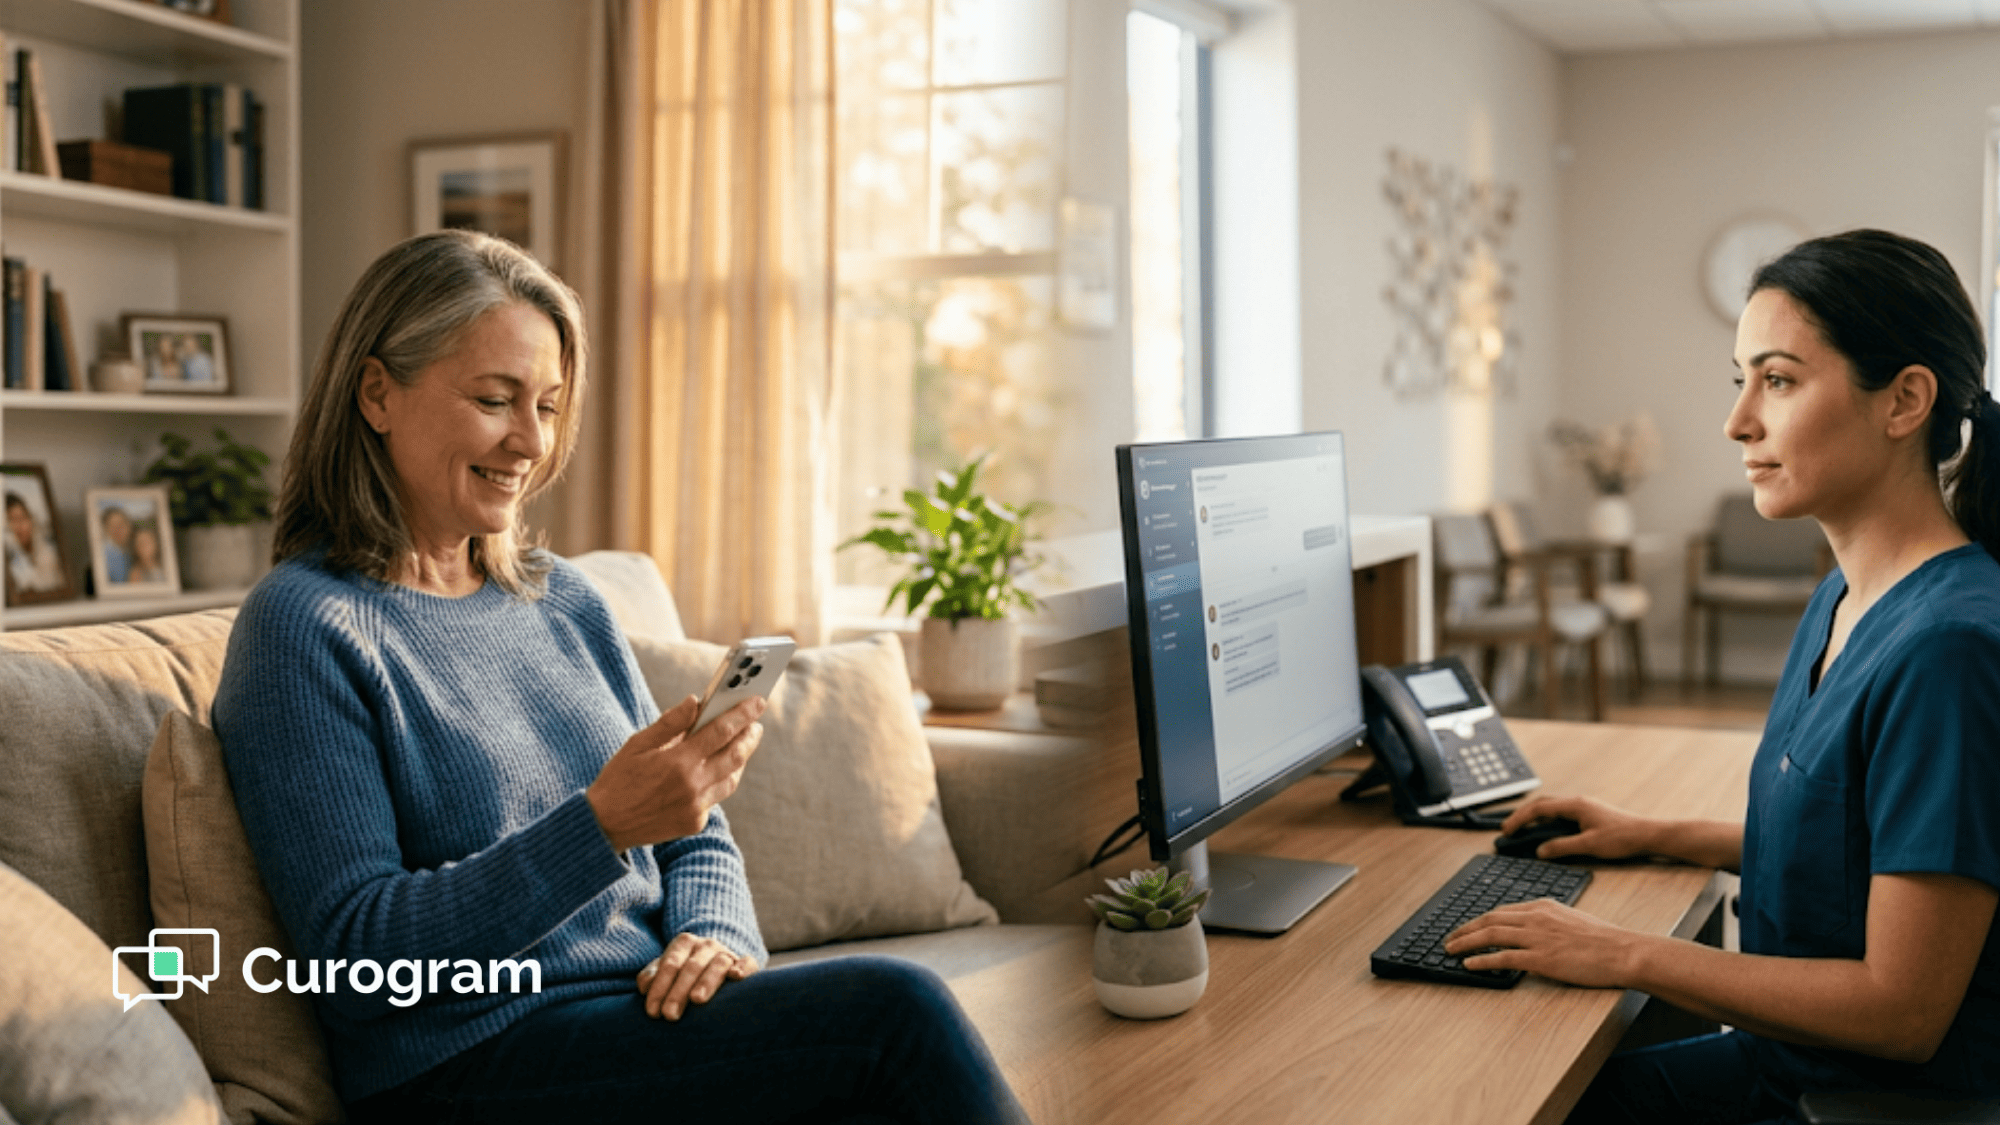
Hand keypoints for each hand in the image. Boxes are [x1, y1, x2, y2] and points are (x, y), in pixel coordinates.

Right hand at [587, 694, 764, 851]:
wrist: (605, 826)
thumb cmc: (618, 779)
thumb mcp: (637, 744)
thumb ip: (669, 723)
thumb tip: (694, 701)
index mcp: (677, 762)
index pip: (721, 731)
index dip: (742, 714)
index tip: (757, 701)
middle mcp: (692, 786)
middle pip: (735, 756)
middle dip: (750, 736)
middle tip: (756, 723)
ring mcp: (696, 807)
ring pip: (731, 779)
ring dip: (740, 759)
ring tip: (742, 743)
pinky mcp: (695, 823)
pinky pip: (716, 797)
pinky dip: (720, 780)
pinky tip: (718, 769)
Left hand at [637, 932, 759, 1019]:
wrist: (714, 966)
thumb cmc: (683, 975)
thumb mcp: (666, 972)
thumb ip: (653, 977)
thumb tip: (645, 986)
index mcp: (684, 943)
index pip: (670, 964)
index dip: (660, 988)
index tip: (653, 1012)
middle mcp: (706, 945)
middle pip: (691, 966)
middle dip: (678, 991)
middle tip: (669, 1015)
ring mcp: (727, 952)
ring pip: (718, 963)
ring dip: (707, 981)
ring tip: (697, 1000)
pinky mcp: (746, 963)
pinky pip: (748, 962)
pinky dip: (743, 967)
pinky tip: (736, 977)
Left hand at [1443, 898, 1641, 987]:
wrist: (1622, 951)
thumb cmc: (1604, 940)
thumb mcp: (1572, 919)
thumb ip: (1549, 921)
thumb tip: (1533, 931)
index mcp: (1543, 906)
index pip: (1502, 911)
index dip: (1480, 919)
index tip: (1468, 926)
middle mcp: (1536, 917)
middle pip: (1490, 919)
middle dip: (1465, 929)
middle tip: (1450, 938)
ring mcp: (1537, 937)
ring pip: (1491, 935)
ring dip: (1466, 942)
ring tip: (1450, 950)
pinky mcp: (1541, 958)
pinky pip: (1503, 958)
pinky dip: (1482, 960)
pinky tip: (1470, 964)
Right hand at [1500, 795, 1655, 861]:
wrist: (1649, 835)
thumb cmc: (1623, 837)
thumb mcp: (1589, 845)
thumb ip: (1562, 847)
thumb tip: (1540, 850)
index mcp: (1575, 805)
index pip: (1539, 808)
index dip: (1520, 819)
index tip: (1507, 831)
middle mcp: (1578, 803)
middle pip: (1542, 805)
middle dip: (1523, 816)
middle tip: (1509, 830)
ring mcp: (1584, 808)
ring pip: (1552, 810)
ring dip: (1536, 819)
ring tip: (1523, 832)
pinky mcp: (1590, 816)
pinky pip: (1562, 816)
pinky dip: (1549, 823)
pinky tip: (1548, 834)